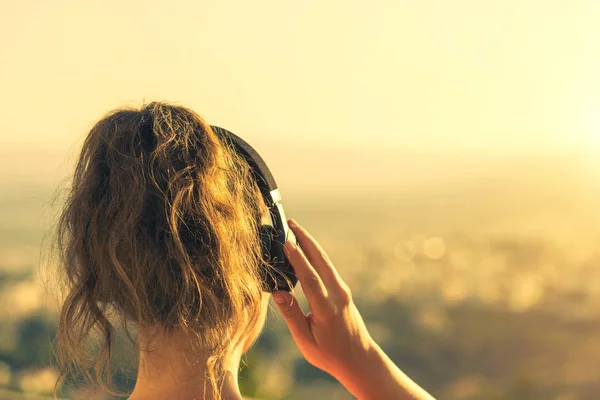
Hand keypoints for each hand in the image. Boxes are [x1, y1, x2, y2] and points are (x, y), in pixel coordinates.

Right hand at [272, 219, 434, 399]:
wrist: (358, 358)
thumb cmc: (329, 354)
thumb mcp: (305, 341)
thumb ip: (292, 315)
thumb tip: (277, 292)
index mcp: (327, 308)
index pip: (310, 278)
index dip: (297, 259)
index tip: (285, 242)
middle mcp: (337, 295)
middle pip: (320, 260)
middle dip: (305, 239)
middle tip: (289, 222)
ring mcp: (342, 290)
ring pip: (325, 261)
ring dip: (310, 243)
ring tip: (295, 229)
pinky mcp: (343, 290)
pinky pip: (327, 267)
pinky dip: (315, 254)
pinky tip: (305, 248)